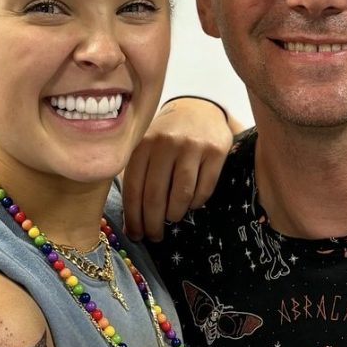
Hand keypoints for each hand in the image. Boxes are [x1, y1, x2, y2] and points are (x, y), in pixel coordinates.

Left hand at [123, 97, 234, 239]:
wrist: (198, 109)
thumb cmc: (166, 137)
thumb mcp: (146, 149)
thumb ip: (137, 179)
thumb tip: (129, 225)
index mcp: (143, 144)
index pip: (133, 189)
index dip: (133, 217)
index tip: (135, 235)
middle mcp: (166, 143)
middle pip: (156, 196)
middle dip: (153, 224)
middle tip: (154, 236)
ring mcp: (192, 146)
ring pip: (181, 196)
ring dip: (174, 215)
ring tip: (172, 218)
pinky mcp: (216, 151)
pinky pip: (204, 189)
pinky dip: (195, 203)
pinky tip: (190, 204)